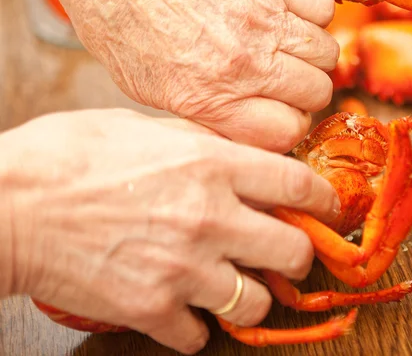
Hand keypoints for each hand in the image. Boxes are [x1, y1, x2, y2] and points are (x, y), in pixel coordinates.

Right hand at [2, 109, 339, 353]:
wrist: (9, 204)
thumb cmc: (71, 154)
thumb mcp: (148, 128)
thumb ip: (204, 145)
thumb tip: (241, 159)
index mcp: (211, 165)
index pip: (298, 185)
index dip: (324, 200)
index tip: (328, 209)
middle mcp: (208, 217)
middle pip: (293, 251)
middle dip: (297, 254)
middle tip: (283, 251)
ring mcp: (182, 269)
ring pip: (255, 303)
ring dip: (250, 295)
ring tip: (233, 283)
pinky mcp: (150, 309)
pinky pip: (200, 337)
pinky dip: (198, 327)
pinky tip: (184, 307)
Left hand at [9, 0, 339, 152]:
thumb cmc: (127, 26)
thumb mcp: (153, 93)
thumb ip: (206, 115)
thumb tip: (245, 128)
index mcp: (213, 99)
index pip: (287, 132)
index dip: (290, 128)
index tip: (282, 117)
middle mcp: (246, 64)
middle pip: (316, 94)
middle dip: (306, 95)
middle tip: (288, 84)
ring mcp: (262, 21)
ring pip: (326, 54)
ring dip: (315, 59)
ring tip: (292, 51)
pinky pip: (322, 9)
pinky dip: (316, 17)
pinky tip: (293, 18)